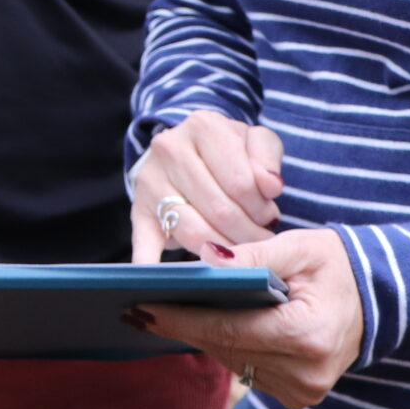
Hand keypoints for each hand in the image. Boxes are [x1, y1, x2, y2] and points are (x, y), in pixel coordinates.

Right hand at [130, 109, 284, 261]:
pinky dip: (153, 266)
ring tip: (239, 253)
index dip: (262, 208)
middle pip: (219, 209)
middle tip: (259, 241)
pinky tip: (168, 281)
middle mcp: (170, 148)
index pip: (241, 181)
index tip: (270, 218)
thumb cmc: (228, 150)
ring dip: (222, 252)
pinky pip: (145, 243)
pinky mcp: (138, 211)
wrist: (185, 148)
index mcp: (204, 126)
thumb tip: (271, 185)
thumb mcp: (255, 141)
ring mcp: (150, 181)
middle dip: (247, 233)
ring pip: (192, 230)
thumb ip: (267, 158)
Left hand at [132, 228, 362, 408]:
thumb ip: (252, 255)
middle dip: (182, 326)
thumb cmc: (339, 266)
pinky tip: (203, 325)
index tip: (142, 306)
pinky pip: (248, 369)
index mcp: (306, 337)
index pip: (228, 330)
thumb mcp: (302, 248)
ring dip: (201, 338)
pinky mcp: (300, 397)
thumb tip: (204, 260)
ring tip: (161, 313)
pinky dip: (227, 347)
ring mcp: (303, 391)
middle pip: (225, 349)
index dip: (181, 319)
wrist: (382, 299)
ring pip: (233, 362)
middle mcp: (305, 374)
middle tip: (138, 306)